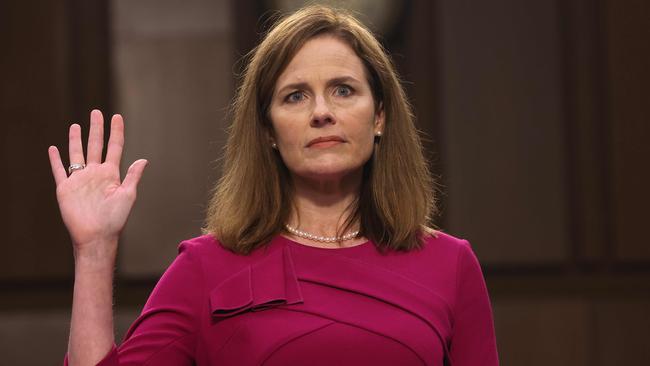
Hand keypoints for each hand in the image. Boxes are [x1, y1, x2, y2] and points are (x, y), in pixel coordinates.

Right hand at [48, 110, 147, 257]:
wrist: (96, 236)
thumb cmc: (115, 219)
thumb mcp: (128, 195)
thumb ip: (133, 176)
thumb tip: (144, 159)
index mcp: (111, 174)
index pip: (115, 147)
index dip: (116, 132)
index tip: (117, 116)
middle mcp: (95, 174)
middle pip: (95, 145)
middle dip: (96, 129)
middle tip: (96, 112)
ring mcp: (80, 180)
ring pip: (77, 154)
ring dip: (76, 140)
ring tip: (76, 125)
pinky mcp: (65, 188)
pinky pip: (59, 171)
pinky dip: (55, 160)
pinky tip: (53, 149)